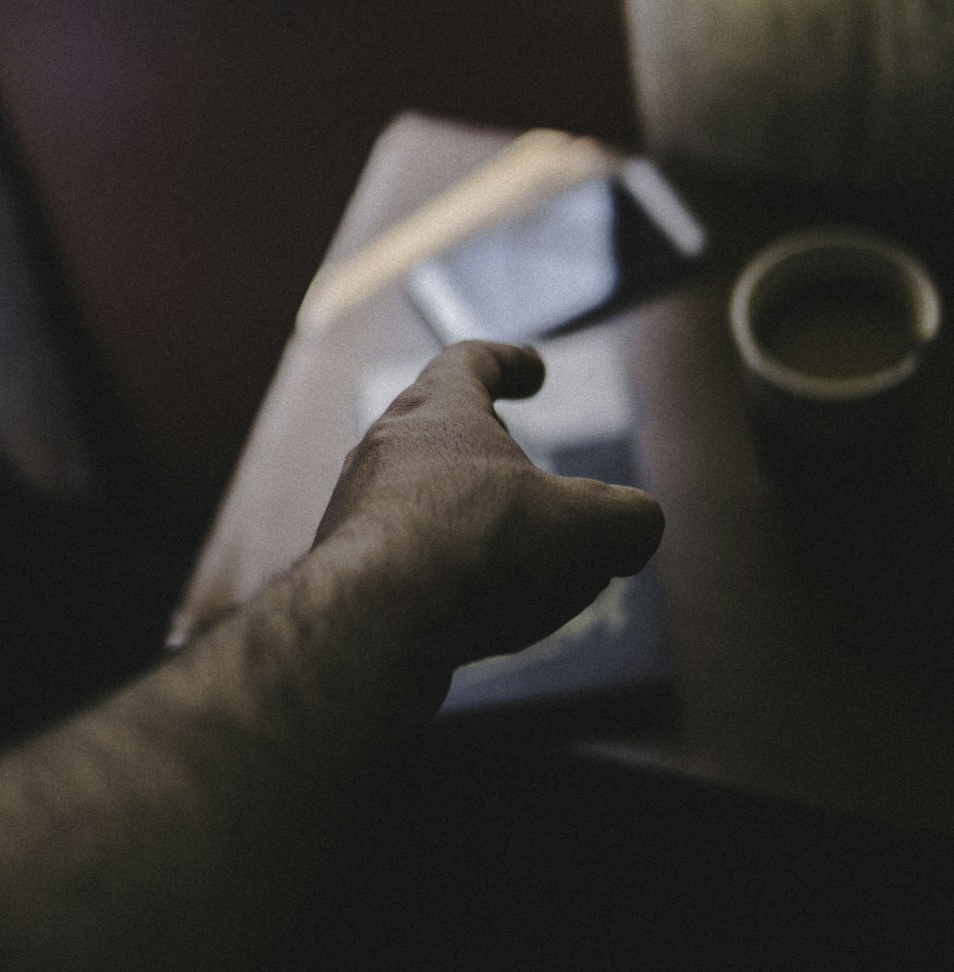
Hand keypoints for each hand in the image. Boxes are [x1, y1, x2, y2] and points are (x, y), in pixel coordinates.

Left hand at [314, 340, 663, 670]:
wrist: (373, 626)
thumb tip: (638, 526)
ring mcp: (356, 511)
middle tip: (515, 456)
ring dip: (456, 509)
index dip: (508, 360)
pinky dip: (435, 567)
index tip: (534, 373)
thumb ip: (628, 518)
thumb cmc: (478, 550)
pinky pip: (395, 556)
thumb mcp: (589, 528)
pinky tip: (467, 605)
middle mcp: (384, 450)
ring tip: (504, 546)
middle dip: (478, 441)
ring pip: (409, 493)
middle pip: (431, 425)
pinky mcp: (346, 573)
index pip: (469, 360)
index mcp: (438, 410)